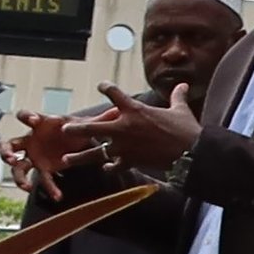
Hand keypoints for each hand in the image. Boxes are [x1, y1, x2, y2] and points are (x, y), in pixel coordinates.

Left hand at [77, 93, 198, 170]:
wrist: (189, 152)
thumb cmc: (185, 128)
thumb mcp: (180, 109)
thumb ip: (177, 96)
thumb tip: (183, 85)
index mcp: (134, 110)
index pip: (114, 93)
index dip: (106, 87)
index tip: (101, 85)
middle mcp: (124, 127)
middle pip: (92, 127)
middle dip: (76, 129)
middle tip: (64, 129)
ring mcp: (124, 146)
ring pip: (96, 152)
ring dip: (80, 156)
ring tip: (66, 158)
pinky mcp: (130, 161)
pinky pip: (115, 166)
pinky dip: (110, 167)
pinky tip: (105, 168)